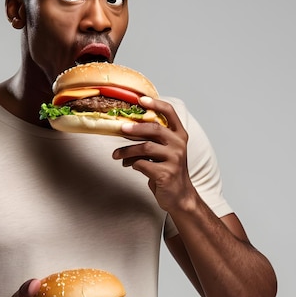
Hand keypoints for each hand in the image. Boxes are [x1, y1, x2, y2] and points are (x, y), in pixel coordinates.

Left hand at [112, 96, 197, 212]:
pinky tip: (129, 165)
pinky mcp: (166, 174)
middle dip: (134, 128)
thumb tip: (125, 129)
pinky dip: (131, 164)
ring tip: (116, 155)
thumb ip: (152, 139)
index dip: (155, 104)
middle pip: (154, 129)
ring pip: (145, 147)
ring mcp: (174, 159)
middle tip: (120, 128)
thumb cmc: (168, 170)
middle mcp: (179, 144)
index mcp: (179, 135)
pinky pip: (142, 164)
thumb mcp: (164, 151)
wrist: (179, 196)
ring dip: (126, 150)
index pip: (170, 112)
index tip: (140, 99)